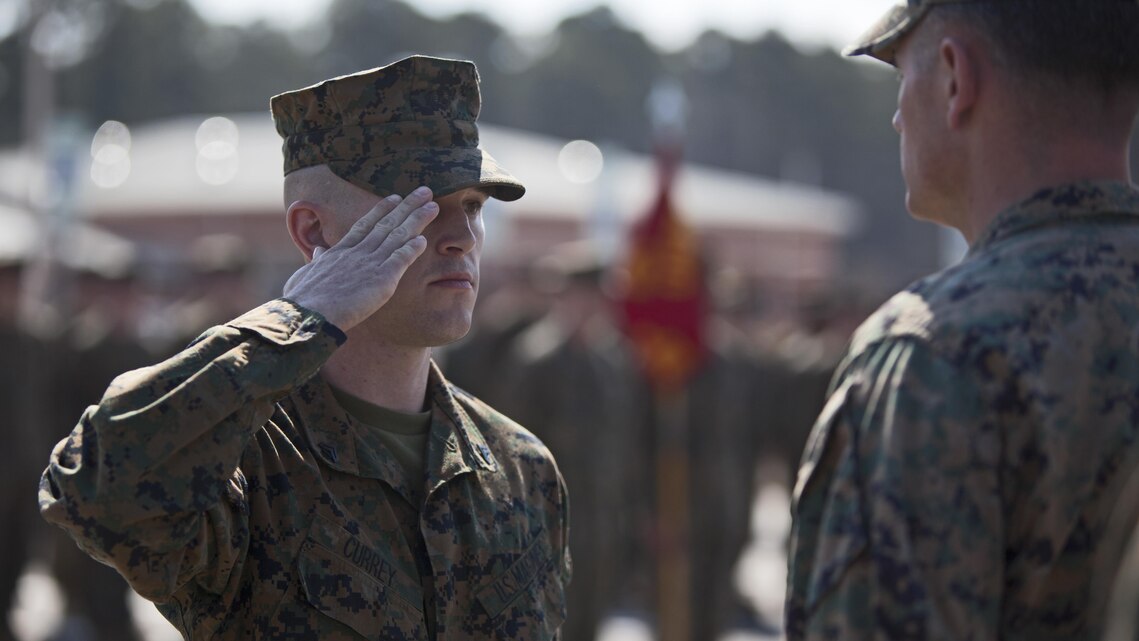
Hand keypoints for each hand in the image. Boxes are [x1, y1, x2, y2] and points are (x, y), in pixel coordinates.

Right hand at [283, 186, 438, 330]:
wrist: (309, 313)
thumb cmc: (304, 298)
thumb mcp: (306, 274)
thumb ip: (317, 262)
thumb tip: (318, 252)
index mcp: (340, 251)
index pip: (366, 225)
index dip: (382, 210)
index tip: (395, 198)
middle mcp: (357, 252)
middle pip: (387, 224)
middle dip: (407, 206)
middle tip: (424, 191)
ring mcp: (370, 263)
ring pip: (397, 236)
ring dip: (416, 220)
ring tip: (432, 206)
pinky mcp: (381, 278)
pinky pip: (400, 259)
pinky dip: (412, 248)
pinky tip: (424, 239)